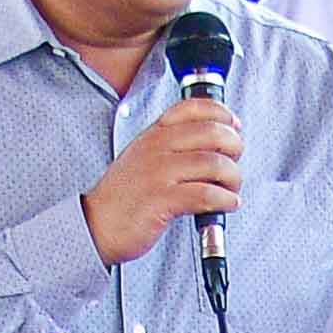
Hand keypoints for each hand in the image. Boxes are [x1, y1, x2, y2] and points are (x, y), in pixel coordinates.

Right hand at [84, 90, 247, 259]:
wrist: (97, 224)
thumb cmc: (124, 195)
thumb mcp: (143, 156)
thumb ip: (172, 145)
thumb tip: (213, 143)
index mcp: (154, 134)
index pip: (193, 108)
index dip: (222, 114)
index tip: (234, 127)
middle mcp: (157, 148)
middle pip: (212, 133)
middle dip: (235, 147)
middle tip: (235, 162)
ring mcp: (159, 173)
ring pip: (214, 163)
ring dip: (233, 177)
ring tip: (232, 189)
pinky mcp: (162, 200)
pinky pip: (206, 194)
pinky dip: (225, 200)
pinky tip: (227, 204)